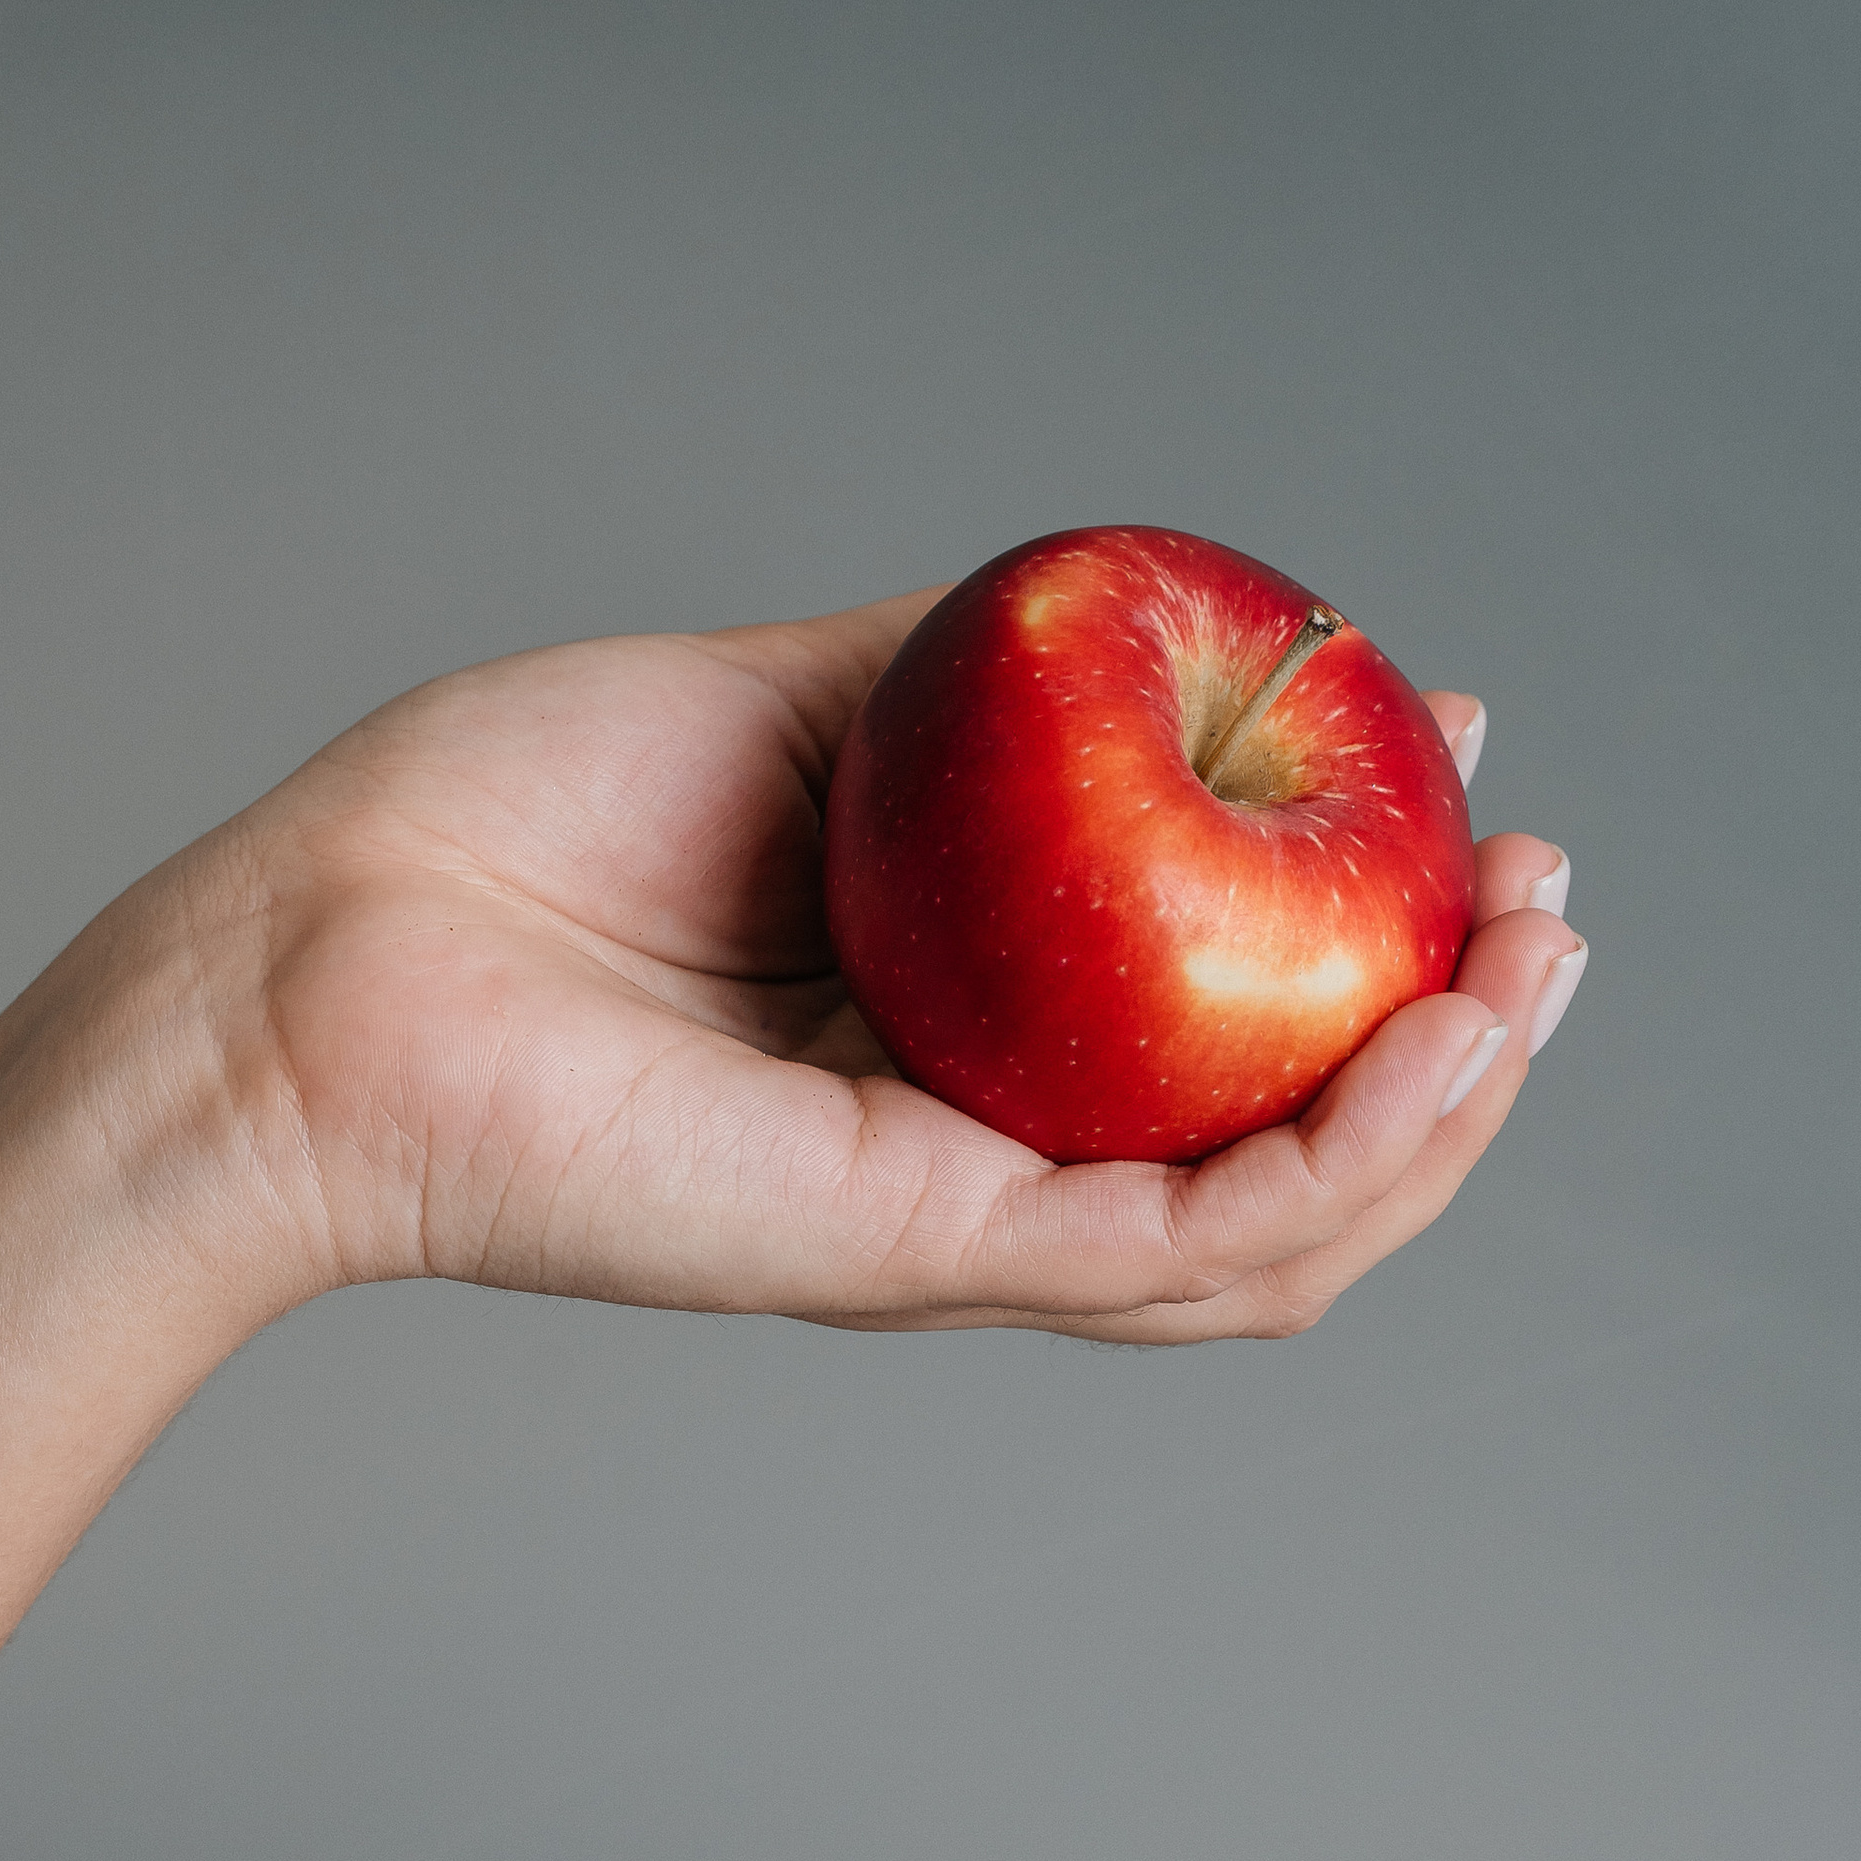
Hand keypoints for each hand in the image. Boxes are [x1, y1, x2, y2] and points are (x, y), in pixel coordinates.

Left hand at [187, 602, 1582, 1339]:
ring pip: (1277, 1230)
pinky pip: (1184, 1242)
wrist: (314, 967)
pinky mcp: (921, 1247)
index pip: (1218, 1018)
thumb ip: (963, 682)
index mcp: (955, 1037)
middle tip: (1545, 897)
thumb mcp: (789, 710)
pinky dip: (1339, 1158)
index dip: (1368, 909)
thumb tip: (1137, 613)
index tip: (1456, 761)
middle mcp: (977, 1148)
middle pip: (1284, 1146)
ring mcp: (956, 1217)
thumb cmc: (497, 838)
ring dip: (1447, 1113)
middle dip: (1461, 1029)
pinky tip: (1436, 1042)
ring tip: (1532, 973)